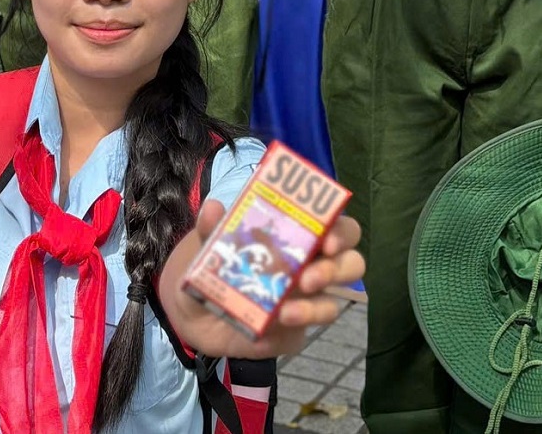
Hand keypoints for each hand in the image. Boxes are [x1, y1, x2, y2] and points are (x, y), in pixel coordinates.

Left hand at [168, 201, 364, 359]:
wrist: (191, 309)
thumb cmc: (214, 263)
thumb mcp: (208, 242)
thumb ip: (212, 226)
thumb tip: (215, 207)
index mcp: (299, 236)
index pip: (336, 226)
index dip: (341, 231)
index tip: (327, 238)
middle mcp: (310, 267)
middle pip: (350, 264)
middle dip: (337, 270)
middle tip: (310, 277)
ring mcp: (304, 302)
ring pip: (332, 304)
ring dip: (315, 308)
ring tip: (288, 312)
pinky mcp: (291, 333)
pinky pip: (301, 334)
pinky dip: (288, 331)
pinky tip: (271, 327)